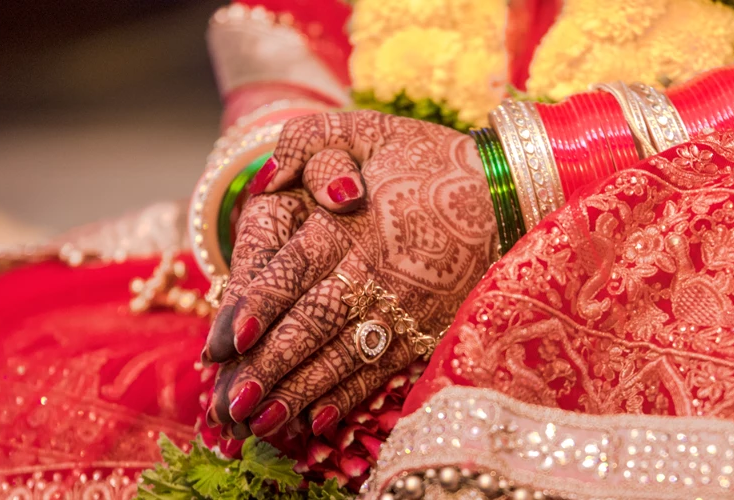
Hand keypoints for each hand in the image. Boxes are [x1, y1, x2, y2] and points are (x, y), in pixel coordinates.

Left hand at [209, 111, 496, 436]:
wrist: (509, 191)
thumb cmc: (427, 160)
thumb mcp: (365, 130)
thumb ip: (308, 144)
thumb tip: (264, 178)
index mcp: (347, 225)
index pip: (290, 272)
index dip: (257, 306)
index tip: (225, 340)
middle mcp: (371, 272)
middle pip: (309, 325)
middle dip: (266, 367)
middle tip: (228, 403)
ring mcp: (400, 308)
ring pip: (338, 358)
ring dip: (297, 394)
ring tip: (259, 423)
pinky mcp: (423, 332)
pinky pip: (378, 372)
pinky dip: (346, 399)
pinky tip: (315, 423)